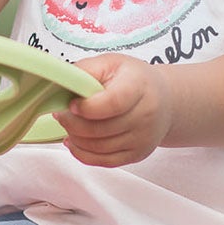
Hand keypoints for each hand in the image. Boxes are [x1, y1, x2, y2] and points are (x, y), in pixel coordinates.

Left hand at [53, 54, 170, 167]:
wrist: (164, 101)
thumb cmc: (133, 80)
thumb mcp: (111, 63)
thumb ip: (86, 70)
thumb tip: (59, 81)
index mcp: (139, 86)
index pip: (112, 103)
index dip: (87, 107)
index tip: (71, 104)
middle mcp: (145, 115)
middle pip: (101, 129)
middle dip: (73, 123)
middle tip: (61, 114)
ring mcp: (143, 138)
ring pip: (99, 147)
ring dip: (75, 138)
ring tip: (67, 125)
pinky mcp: (137, 154)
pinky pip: (104, 161)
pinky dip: (83, 154)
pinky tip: (74, 141)